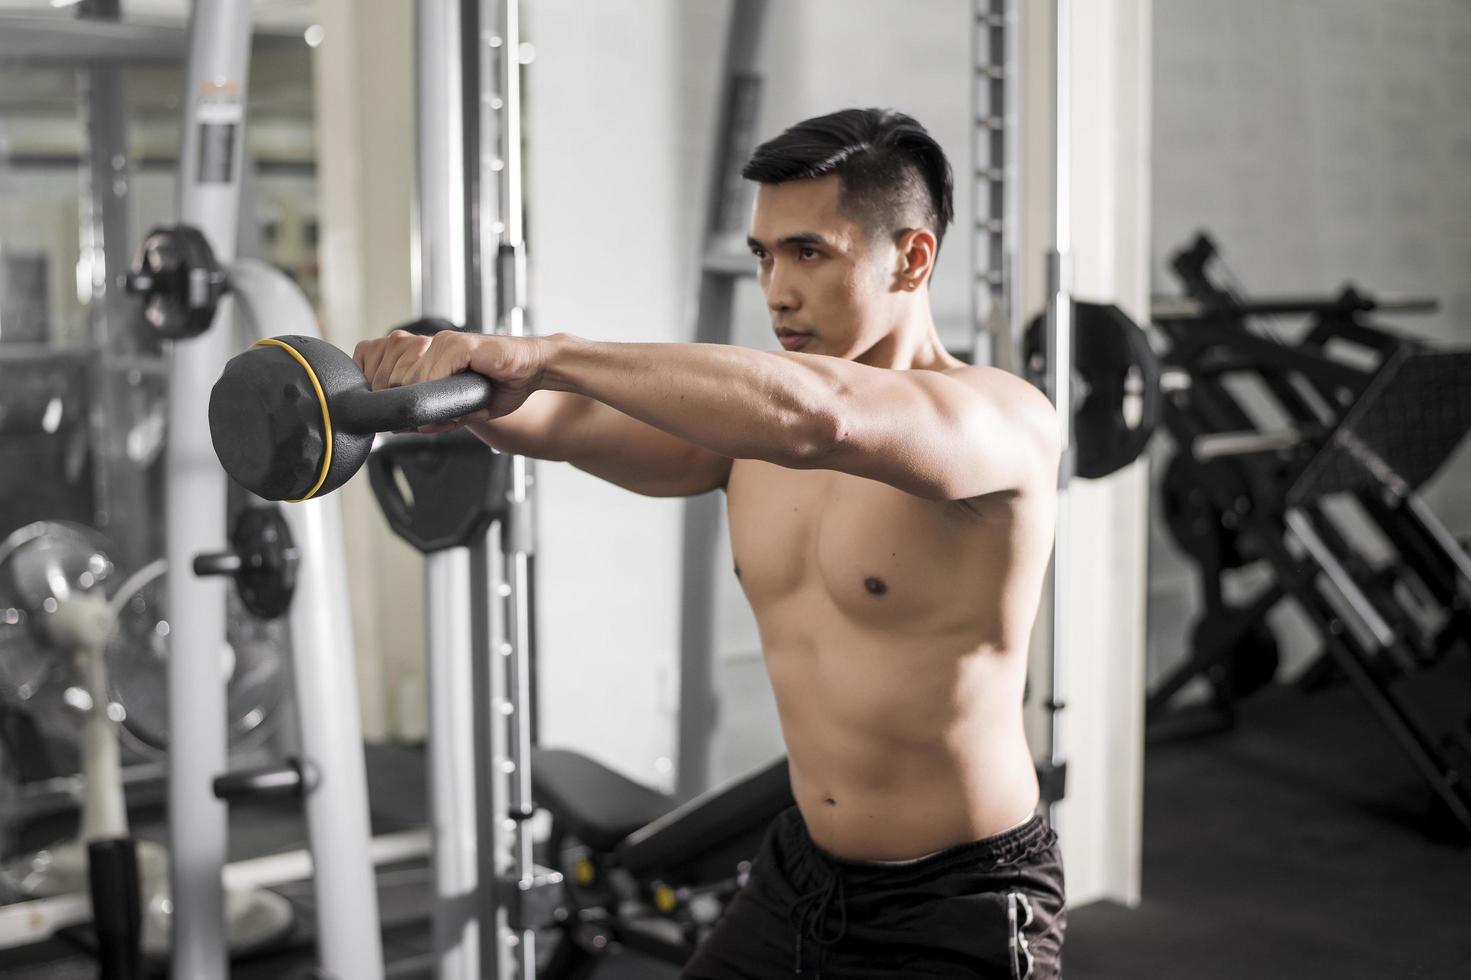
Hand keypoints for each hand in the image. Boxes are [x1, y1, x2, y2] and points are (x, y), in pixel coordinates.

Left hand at [352, 329, 550, 430]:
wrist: (534, 370)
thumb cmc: (502, 385)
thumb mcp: (463, 410)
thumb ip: (436, 417)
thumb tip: (410, 428)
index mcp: (422, 354)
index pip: (375, 360)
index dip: (377, 386)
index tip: (392, 409)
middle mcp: (428, 343)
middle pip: (386, 372)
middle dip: (399, 399)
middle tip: (424, 414)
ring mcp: (443, 341)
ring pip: (406, 374)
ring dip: (422, 396)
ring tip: (447, 403)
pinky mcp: (460, 344)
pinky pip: (434, 370)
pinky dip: (439, 386)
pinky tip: (457, 392)